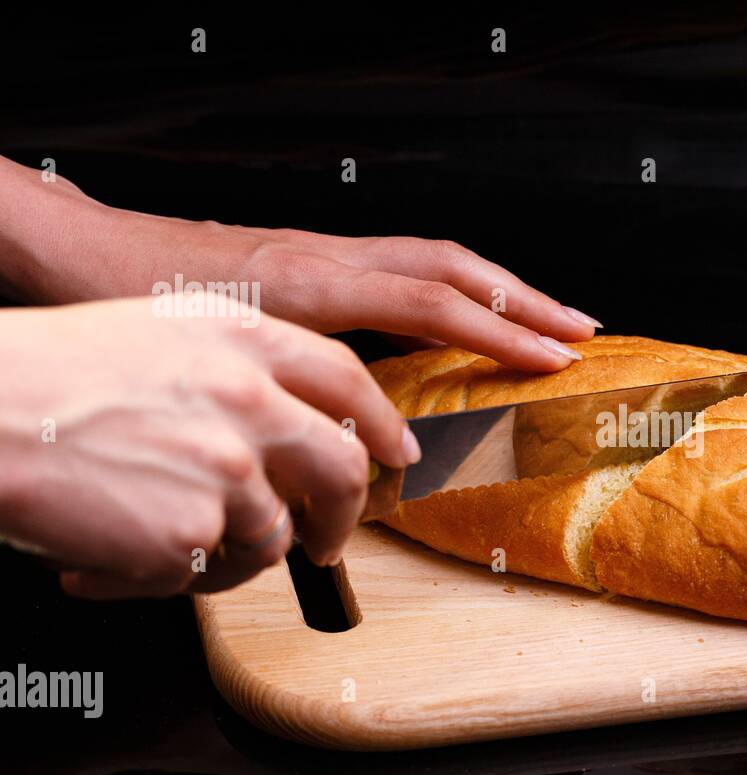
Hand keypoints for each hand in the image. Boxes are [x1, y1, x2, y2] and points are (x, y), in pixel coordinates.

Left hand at [0, 157, 598, 371]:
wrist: (80, 253)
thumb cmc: (134, 305)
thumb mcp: (213, 360)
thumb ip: (289, 402)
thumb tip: (354, 463)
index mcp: (316, 283)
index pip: (435, 303)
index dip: (503, 332)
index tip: (556, 357)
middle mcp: (331, 259)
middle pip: (453, 266)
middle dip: (525, 299)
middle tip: (580, 329)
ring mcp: (324, 253)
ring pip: (432, 260)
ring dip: (496, 289)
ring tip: (543, 319)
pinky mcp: (311, 259)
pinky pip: (400, 269)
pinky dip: (449, 291)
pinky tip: (460, 319)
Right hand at [0, 294, 419, 597]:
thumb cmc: (45, 374)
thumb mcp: (156, 334)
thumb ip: (235, 370)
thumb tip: (286, 425)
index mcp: (240, 337)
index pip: (345, 380)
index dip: (379, 422)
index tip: (393, 451)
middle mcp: (248, 398)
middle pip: (339, 469)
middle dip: (341, 516)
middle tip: (328, 541)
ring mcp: (227, 466)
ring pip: (270, 535)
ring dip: (221, 552)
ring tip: (155, 541)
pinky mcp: (192, 529)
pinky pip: (202, 574)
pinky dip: (157, 578)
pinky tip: (104, 560)